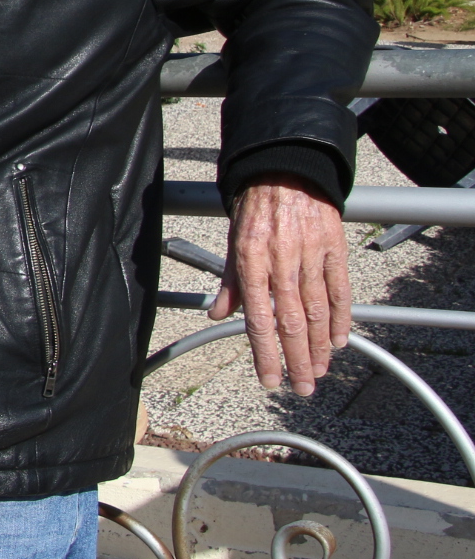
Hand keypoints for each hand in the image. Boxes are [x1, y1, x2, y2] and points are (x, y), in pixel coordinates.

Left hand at [209, 174, 350, 395]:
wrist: (286, 170)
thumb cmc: (255, 208)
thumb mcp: (233, 243)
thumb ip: (229, 283)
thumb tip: (218, 315)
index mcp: (251, 262)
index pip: (259, 320)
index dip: (265, 354)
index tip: (271, 380)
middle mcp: (281, 262)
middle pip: (291, 323)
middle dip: (297, 361)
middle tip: (303, 388)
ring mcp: (310, 256)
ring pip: (317, 312)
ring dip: (318, 347)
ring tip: (319, 371)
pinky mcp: (334, 249)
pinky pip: (339, 290)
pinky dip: (341, 318)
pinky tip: (339, 341)